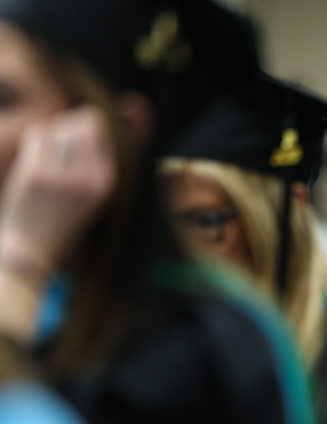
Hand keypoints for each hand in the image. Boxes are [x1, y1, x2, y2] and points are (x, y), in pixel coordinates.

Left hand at [0, 105, 116, 280]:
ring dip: (50, 135)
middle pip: (83, 120)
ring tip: (46, 160)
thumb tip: (127, 105)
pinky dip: (33, 141)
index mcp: (108, 179)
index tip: (75, 147)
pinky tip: (33, 162)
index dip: (85, 127)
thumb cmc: (62, 216)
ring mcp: (65, 175)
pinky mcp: (38, 174)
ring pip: (59, 125)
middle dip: (68, 128)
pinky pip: (38, 134)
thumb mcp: (96, 188)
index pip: (100, 125)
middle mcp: (92, 176)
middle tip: (59, 153)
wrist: (31, 249)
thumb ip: (105, 153)